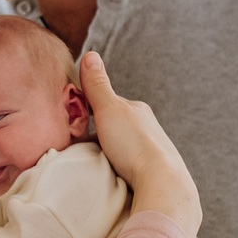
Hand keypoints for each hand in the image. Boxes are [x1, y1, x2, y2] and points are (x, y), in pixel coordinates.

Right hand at [78, 51, 201, 235]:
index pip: (109, 106)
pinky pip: (130, 168)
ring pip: (123, 149)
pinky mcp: (154, 174)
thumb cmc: (134, 144)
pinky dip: (119, 171)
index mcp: (139, 110)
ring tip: (94, 167)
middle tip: (81, 150)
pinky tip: (111, 179)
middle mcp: (149, 127)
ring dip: (109, 155)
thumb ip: (98, 85)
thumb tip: (91, 54)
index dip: (90, 114)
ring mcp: (154, 151)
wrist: (162, 183)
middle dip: (100, 137)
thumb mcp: (109, 108)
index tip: (75, 127)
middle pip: (116, 129)